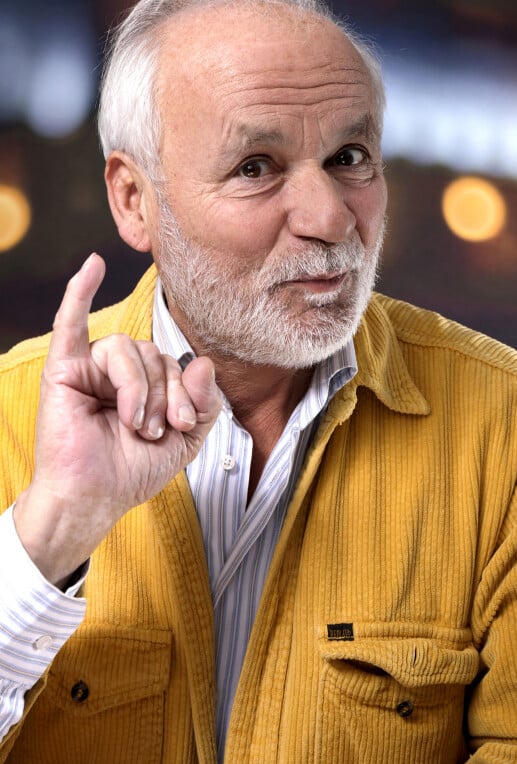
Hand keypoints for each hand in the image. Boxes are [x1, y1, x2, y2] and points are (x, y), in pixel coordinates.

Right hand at [13, 254, 220, 587]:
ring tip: (133, 424)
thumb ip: (205, 403)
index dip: (185, 391)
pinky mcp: (64, 369)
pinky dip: (80, 290)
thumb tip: (202, 361)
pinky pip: (71, 321)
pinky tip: (93, 264)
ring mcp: (92, 367)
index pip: (176, 363)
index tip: (182, 426)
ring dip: (138, 389)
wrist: (95, 498)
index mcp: (149, 382)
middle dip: (163, 393)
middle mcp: (121, 370)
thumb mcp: (186, 440)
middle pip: (154, 352)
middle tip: (154, 431)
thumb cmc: (133, 470)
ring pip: (127, 347)